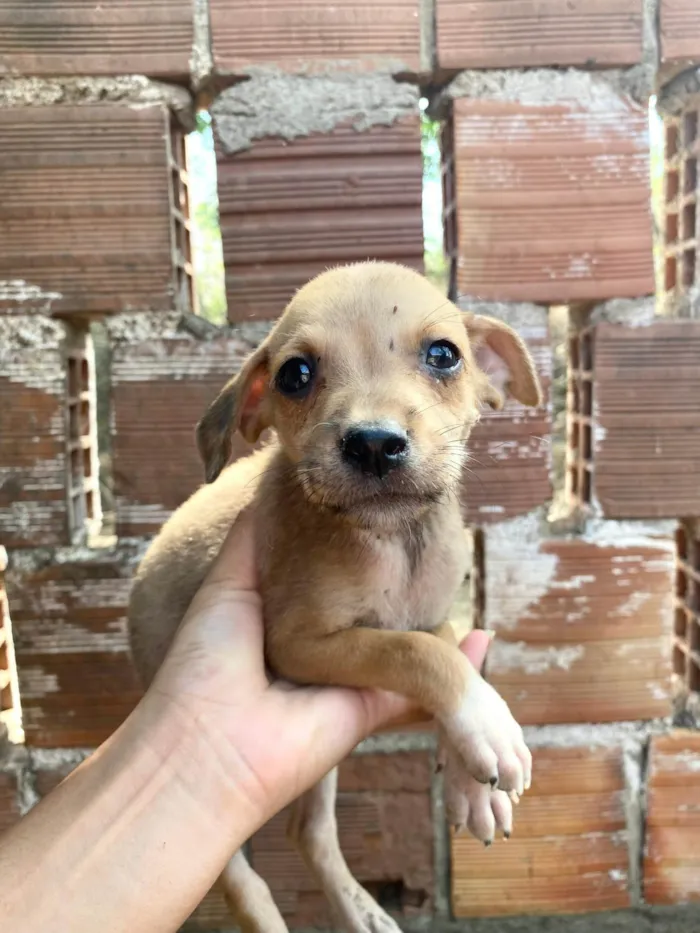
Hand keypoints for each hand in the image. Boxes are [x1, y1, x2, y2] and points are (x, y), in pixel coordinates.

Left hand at [148, 511, 491, 826]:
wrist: (206, 743)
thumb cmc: (206, 659)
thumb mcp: (228, 583)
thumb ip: (256, 538)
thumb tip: (272, 484)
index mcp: (297, 616)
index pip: (346, 578)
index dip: (368, 548)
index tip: (393, 511)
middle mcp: (333, 647)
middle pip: (384, 610)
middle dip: (410, 583)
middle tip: (441, 539)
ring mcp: (358, 678)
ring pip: (413, 645)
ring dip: (441, 620)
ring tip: (465, 578)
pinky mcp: (377, 705)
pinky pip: (427, 685)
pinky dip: (461, 667)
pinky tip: (483, 639)